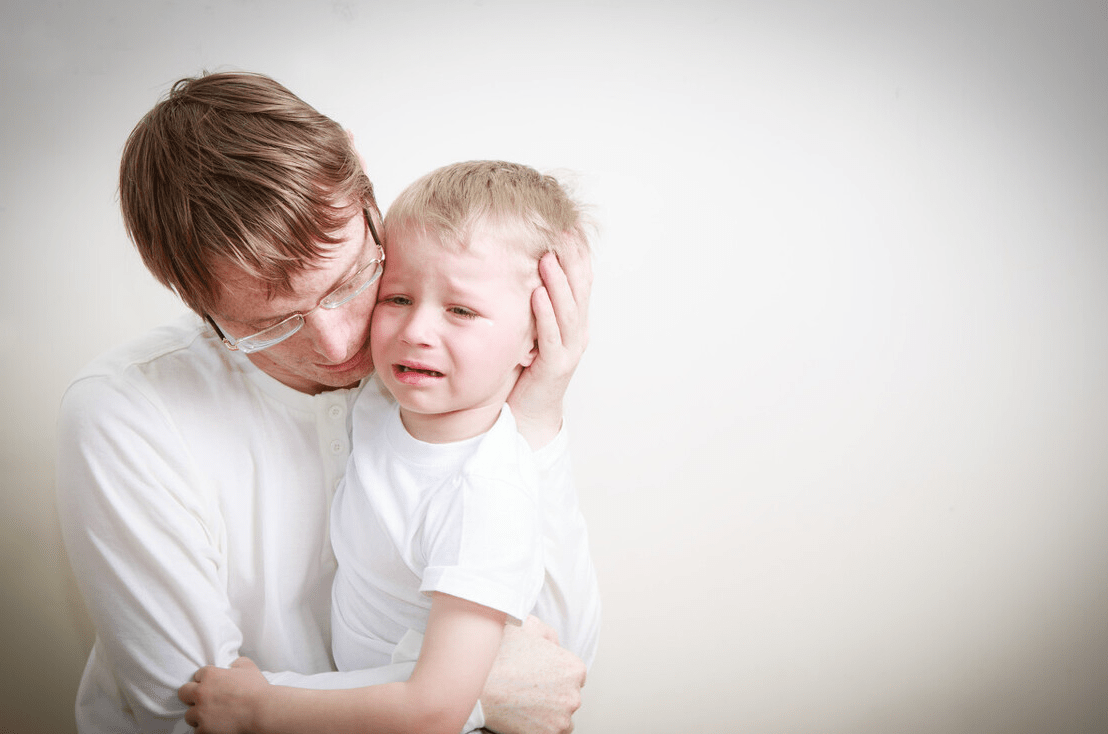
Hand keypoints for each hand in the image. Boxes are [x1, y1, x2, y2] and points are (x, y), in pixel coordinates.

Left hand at [178, 657, 267, 733]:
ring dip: (199, 715)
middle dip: (191, 696)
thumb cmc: (257, 689)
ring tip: (212, 716)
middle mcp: (201, 692)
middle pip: (183, 692)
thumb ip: (236, 663)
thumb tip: (232, 665)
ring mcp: (200, 712)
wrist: (262, 711)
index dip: (206, 680)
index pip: (197, 675)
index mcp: (210, 675)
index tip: (213, 686)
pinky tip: (216, 726)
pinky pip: (197, 731)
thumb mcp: (248, 667)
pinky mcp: (204, 729)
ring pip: (189, 715)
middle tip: (204, 700)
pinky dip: (205, 730)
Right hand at [481, 616, 586, 733]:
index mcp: (574, 668)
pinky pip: (553, 733)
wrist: (477, 685)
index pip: (573, 675)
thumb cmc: (499, 654)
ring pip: (562, 717)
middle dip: (553, 694)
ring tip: (526, 704)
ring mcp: (563, 718)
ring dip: (550, 713)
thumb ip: (548, 634)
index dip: (555, 675)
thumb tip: (555, 645)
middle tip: (529, 690)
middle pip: (568, 696)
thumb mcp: (527, 626)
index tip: (539, 677)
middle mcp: (574, 694)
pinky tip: (525, 716)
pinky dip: (541, 727)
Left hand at [509, 244, 592, 448]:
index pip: (580, 276)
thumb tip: (512, 260)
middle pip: (580, 286)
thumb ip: (528, 298)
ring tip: (548, 255)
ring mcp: (569, 348)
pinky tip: (536, 294)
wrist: (527, 413)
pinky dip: (545, 314)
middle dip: (570, 256)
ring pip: (568, 308)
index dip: (575, 249)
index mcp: (573, 318)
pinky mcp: (555, 366)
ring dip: (558, 280)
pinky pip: (552, 336)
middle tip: (559, 228)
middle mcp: (577, 330)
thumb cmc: (524, 368)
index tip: (564, 221)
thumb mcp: (528, 326)